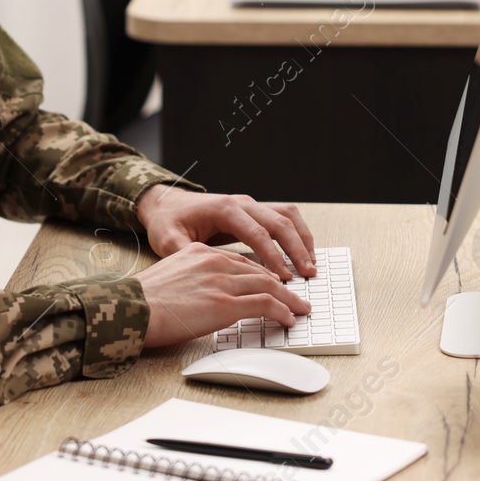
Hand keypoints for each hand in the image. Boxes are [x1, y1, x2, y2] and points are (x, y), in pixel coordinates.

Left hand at [135, 185, 316, 280]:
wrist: (167, 203)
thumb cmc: (169, 221)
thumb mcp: (169, 240)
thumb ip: (187, 255)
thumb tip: (204, 273)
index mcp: (224, 209)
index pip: (257, 232)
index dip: (273, 256)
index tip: (284, 277)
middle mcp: (242, 203)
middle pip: (279, 222)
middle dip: (296, 249)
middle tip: (307, 274)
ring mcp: (250, 204)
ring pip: (287, 215)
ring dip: (302, 239)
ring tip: (312, 264)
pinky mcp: (254, 210)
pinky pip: (284, 217)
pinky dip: (297, 232)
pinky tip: (303, 252)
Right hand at [136, 243, 312, 348]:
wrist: (128, 310)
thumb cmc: (140, 302)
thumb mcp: (167, 277)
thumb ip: (190, 280)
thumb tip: (200, 297)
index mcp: (199, 253)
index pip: (240, 261)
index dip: (261, 274)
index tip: (272, 284)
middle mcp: (214, 262)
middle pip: (259, 271)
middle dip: (281, 285)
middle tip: (295, 296)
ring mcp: (221, 282)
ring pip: (269, 286)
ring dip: (289, 300)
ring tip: (300, 309)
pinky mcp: (225, 304)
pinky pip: (265, 304)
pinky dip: (282, 311)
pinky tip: (287, 319)